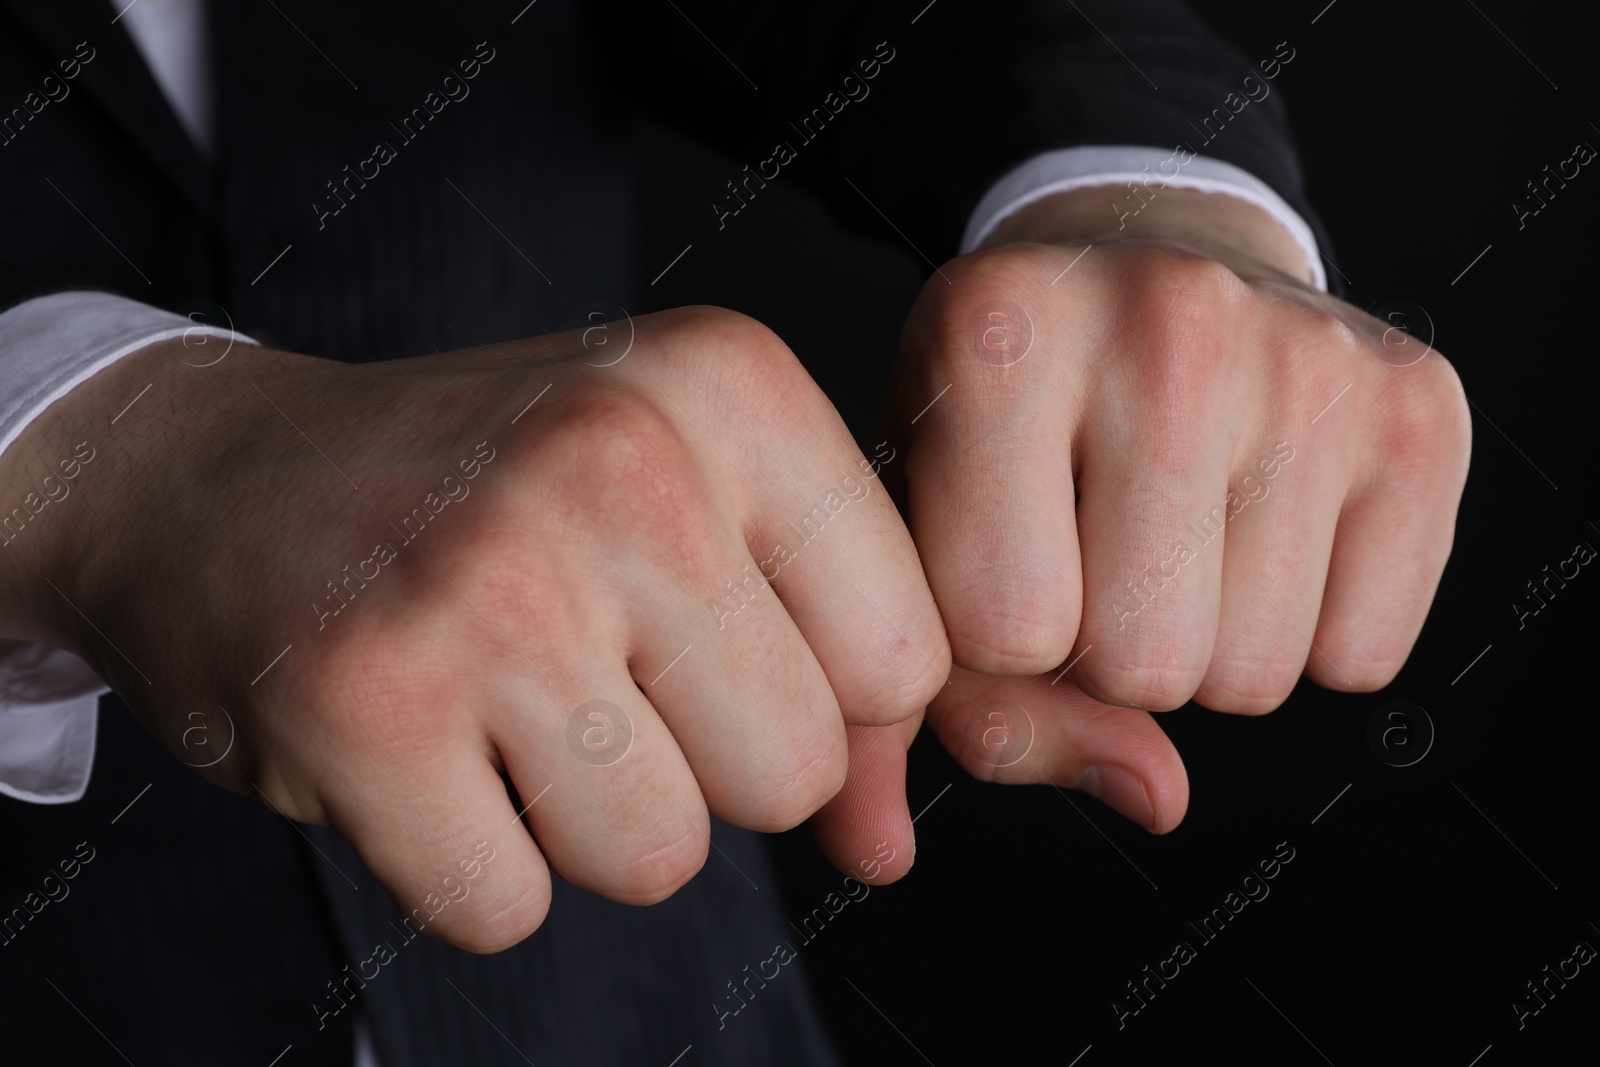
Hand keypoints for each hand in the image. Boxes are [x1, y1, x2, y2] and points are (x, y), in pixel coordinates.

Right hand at [0, 305, 949, 948]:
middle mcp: (623, 461)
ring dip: (583, 820)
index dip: (816, 690)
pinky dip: (464, 861)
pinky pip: (508, 907)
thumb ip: (828, 670)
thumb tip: (888, 854)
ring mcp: (491, 584)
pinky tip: (415, 745)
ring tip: (500, 703)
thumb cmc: (494, 494)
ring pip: (662, 859)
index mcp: (728, 386)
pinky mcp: (368, 705)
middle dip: (701, 764)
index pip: (905, 657)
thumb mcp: (689, 501)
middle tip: (588, 671)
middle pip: (793, 773)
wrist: (220, 474)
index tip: (711, 640)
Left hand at [819, 186, 1469, 836]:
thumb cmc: (1004, 417)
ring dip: (1202, 647)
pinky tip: (1263, 526)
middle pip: (1141, 668)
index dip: (994, 637)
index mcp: (994, 335)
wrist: (1143, 265)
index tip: (1001, 555)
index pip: (1003, 633)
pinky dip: (1308, 633)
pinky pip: (1361, 657)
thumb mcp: (915, 520)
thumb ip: (917, 701)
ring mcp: (1306, 358)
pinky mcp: (1418, 408)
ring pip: (1252, 678)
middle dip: (1104, 654)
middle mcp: (1161, 321)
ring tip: (1176, 530)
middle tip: (1097, 548)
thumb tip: (1024, 821)